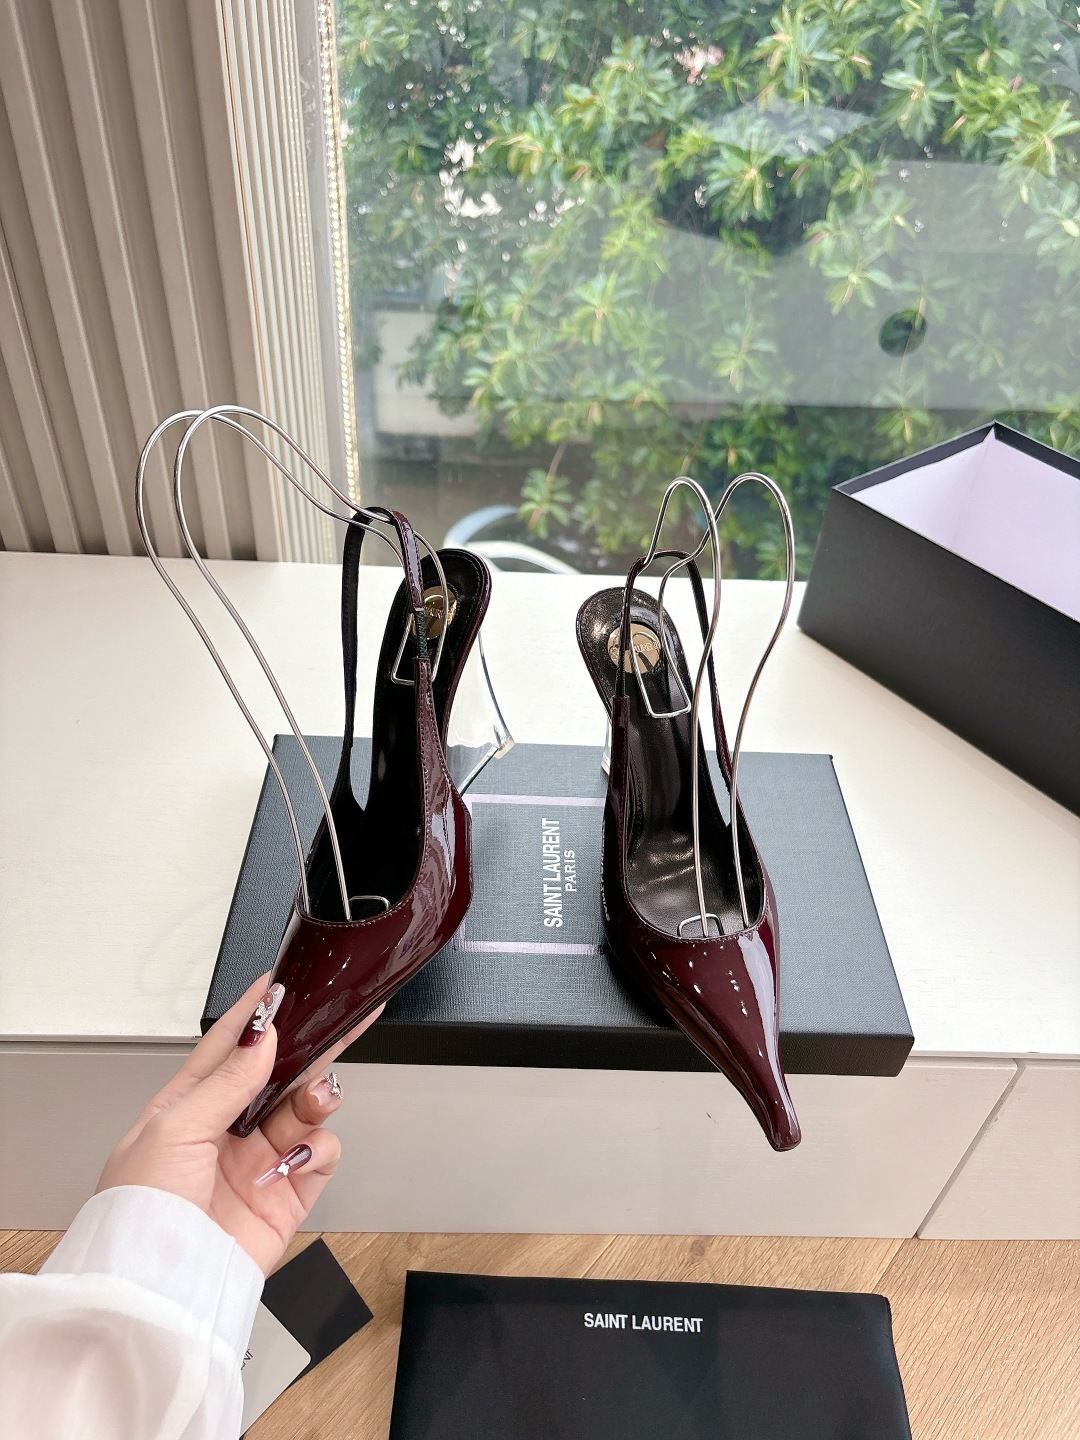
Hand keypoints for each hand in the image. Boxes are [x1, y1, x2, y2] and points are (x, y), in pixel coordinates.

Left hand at [96, 974, 380, 1273]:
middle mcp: (224, 1131)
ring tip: (314, 1099)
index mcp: (187, 1107)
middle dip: (306, 1047)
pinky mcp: (285, 1195)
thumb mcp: (174, 1129)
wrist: (160, 1290)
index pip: (227, 1046)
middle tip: (336, 1021)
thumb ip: (226, 1080)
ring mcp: (256, 1162)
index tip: (281, 984)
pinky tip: (299, 1155)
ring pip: (304, 1108)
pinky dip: (318, 1148)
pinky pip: (319, 1154)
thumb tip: (263, 1036)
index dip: (256, 1014)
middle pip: (276, 1074)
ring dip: (315, 1096)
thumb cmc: (141, 1214)